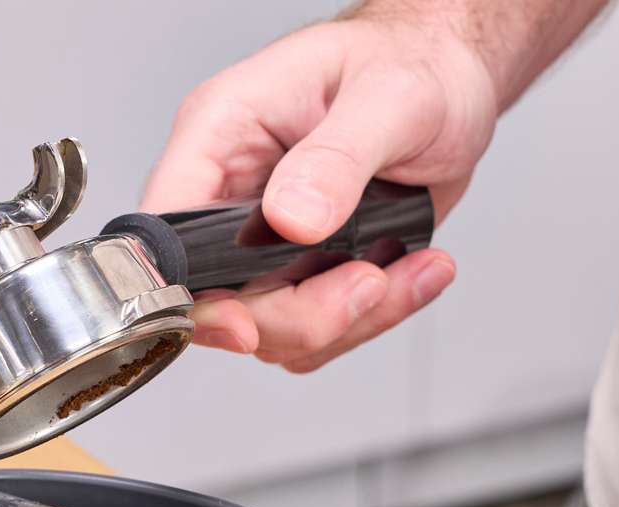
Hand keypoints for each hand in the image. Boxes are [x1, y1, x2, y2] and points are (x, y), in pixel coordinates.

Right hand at [141, 13, 497, 370]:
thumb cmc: (411, 64)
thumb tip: (292, 218)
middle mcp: (230, 192)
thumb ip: (337, 158)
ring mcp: (262, 239)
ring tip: (412, 271)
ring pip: (269, 329)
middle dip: (300, 314)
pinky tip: (412, 274)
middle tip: (369, 284)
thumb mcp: (389, 96)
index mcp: (221, 133)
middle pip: (219, 299)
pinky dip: (370, 319)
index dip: (192, 289)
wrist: (451, 80)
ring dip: (347, 320)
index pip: (167, 227)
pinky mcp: (300, 269)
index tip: (245, 324)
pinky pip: (314, 331)